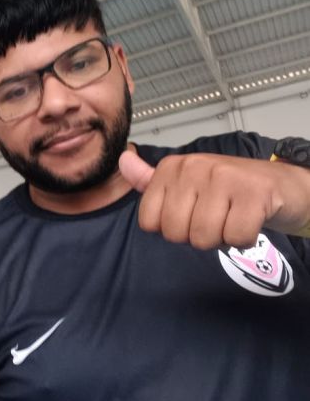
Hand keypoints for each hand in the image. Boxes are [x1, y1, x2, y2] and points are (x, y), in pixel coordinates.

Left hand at [118, 148, 309, 248]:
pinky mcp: (254, 193)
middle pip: (176, 234)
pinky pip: (236, 238)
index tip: (190, 214)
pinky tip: (249, 220)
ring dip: (221, 238)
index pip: (149, 222)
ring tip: (231, 217)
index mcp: (172, 167)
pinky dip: (244, 239)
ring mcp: (224, 178)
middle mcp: (195, 167)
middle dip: (196, 236)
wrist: (278, 184)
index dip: (171, 229)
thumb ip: (149, 180)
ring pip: (204, 238)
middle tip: (215, 217)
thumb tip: (122, 161)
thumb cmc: (226, 188)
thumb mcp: (184, 182)